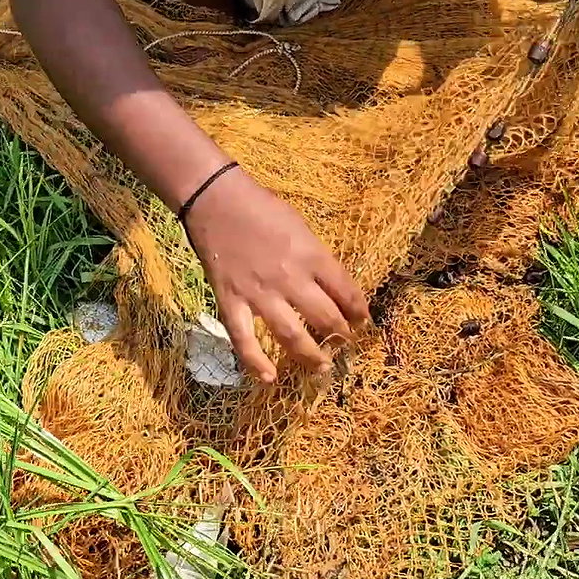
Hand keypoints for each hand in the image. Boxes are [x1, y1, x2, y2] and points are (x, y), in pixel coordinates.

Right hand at [183, 167, 368, 381]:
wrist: (216, 200)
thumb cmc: (262, 208)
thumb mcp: (301, 227)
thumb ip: (316, 258)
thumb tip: (332, 287)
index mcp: (311, 255)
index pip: (345, 290)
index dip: (358, 309)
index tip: (362, 320)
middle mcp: (290, 278)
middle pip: (325, 317)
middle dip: (340, 334)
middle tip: (344, 343)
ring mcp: (259, 294)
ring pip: (292, 335)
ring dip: (311, 355)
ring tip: (322, 367)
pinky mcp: (231, 302)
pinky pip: (244, 339)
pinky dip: (255, 362)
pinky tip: (269, 378)